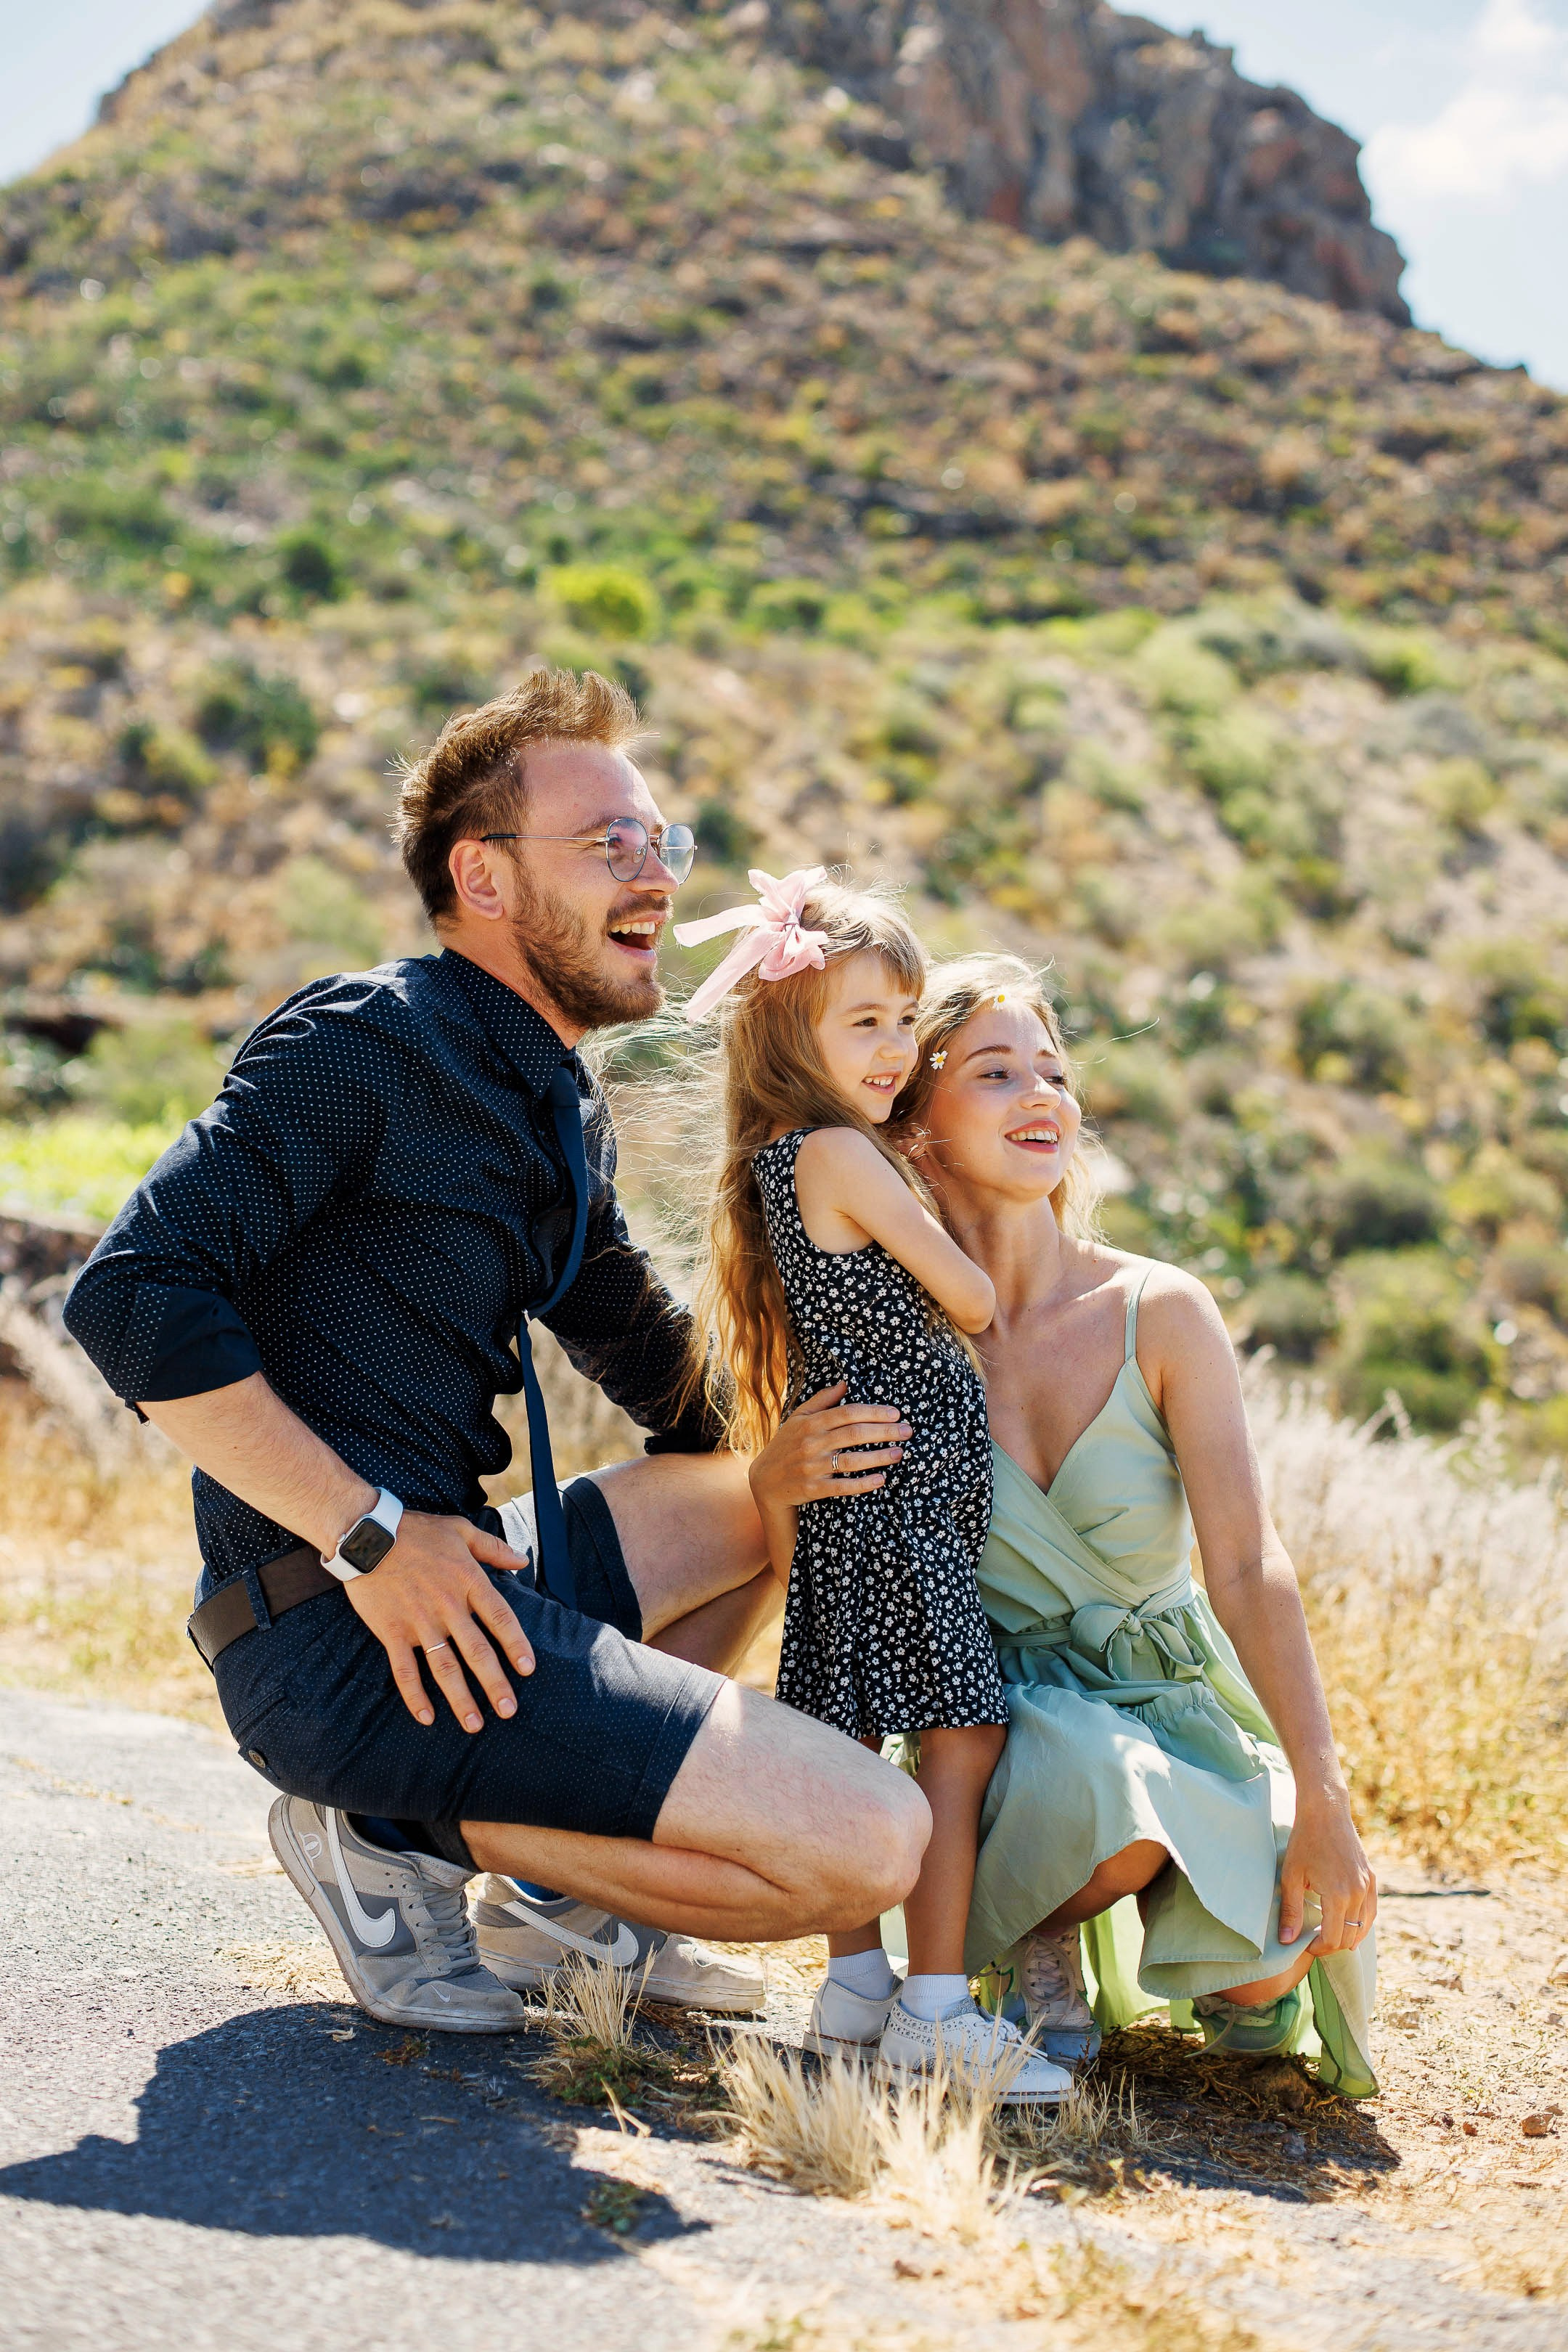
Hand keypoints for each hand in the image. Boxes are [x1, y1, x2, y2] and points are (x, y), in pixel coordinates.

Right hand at [345, 1513, 535, 1732]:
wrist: (367, 1535)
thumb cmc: (416, 1531)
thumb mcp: (460, 1530)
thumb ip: (494, 1548)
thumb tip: (523, 1560)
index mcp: (468, 1581)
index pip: (500, 1619)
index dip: (516, 1645)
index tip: (528, 1669)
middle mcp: (448, 1606)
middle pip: (477, 1652)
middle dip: (495, 1684)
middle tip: (508, 1711)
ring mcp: (419, 1622)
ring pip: (445, 1668)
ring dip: (460, 1699)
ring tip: (474, 1724)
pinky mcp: (392, 1632)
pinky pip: (405, 1670)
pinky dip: (415, 1695)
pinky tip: (427, 1716)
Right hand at [748, 1381, 910, 1510]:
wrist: (764, 1481)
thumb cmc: (785, 1446)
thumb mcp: (798, 1419)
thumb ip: (821, 1400)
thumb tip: (845, 1383)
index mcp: (810, 1423)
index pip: (848, 1413)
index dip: (874, 1412)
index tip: (896, 1414)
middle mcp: (812, 1443)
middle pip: (855, 1434)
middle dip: (884, 1432)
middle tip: (908, 1431)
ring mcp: (812, 1467)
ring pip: (852, 1460)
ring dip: (879, 1457)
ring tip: (899, 1453)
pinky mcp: (813, 1488)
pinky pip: (842, 1486)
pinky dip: (863, 1484)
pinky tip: (881, 1480)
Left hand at [1279, 1792, 1376, 1955]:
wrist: (1326, 1811)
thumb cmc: (1304, 1841)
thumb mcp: (1291, 1876)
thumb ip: (1291, 1911)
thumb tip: (1287, 1941)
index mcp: (1338, 1895)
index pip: (1333, 1939)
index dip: (1318, 1948)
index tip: (1304, 1943)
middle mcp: (1359, 1894)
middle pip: (1350, 1938)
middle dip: (1331, 1945)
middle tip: (1313, 1940)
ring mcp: (1369, 1886)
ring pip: (1363, 1928)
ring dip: (1347, 1936)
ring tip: (1327, 1934)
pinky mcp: (1372, 1879)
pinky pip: (1371, 1912)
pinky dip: (1361, 1924)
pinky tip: (1346, 1923)